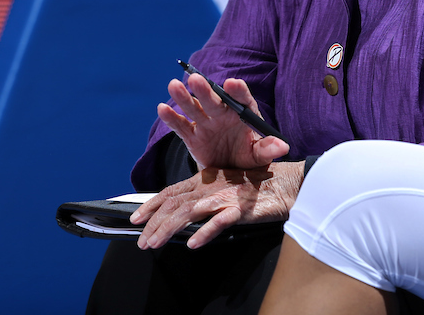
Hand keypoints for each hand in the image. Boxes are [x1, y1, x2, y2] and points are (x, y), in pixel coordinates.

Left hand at [131, 161, 303, 248]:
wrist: (287, 183)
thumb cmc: (257, 187)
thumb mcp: (224, 188)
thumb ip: (203, 198)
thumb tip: (181, 215)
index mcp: (205, 180)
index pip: (171, 192)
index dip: (151, 205)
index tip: (135, 219)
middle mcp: (211, 187)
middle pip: (175, 204)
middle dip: (154, 223)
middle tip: (142, 241)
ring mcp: (225, 197)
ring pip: (190, 212)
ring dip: (170, 229)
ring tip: (155, 243)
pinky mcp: (241, 208)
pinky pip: (219, 221)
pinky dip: (204, 232)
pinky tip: (193, 243)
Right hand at [157, 72, 288, 170]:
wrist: (231, 170)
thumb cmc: (248, 156)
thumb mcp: (260, 155)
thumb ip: (268, 149)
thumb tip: (283, 146)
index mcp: (243, 114)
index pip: (242, 99)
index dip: (238, 91)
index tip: (232, 83)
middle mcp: (223, 114)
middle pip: (214, 100)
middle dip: (205, 90)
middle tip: (196, 78)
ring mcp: (206, 123)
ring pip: (194, 108)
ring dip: (184, 97)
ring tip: (173, 85)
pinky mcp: (192, 136)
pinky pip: (181, 126)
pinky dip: (171, 118)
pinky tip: (162, 108)